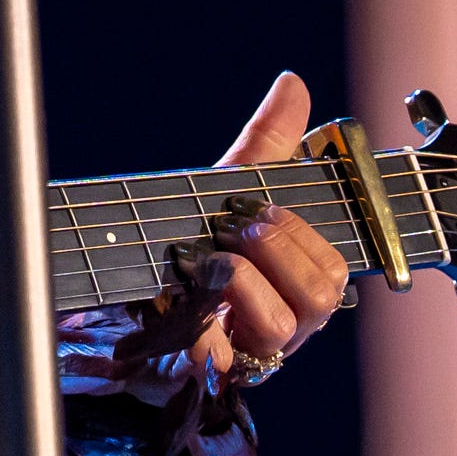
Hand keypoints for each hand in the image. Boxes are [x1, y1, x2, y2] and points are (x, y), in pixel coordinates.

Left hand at [192, 73, 350, 380]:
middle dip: (274, 248)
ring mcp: (249, 351)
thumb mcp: (228, 184)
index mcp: (296, 283)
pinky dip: (202, 325)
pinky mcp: (208, 371)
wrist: (122, 270)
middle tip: (231, 225)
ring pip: (284, 327)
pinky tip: (183, 300)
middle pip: (321, 297)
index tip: (260, 205)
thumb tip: (293, 84)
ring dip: (241, 280)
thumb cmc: (192, 232)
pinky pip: (221, 359)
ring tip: (206, 258)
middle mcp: (283, 322)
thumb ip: (267, 140)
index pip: (333, 269)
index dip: (300, 234)